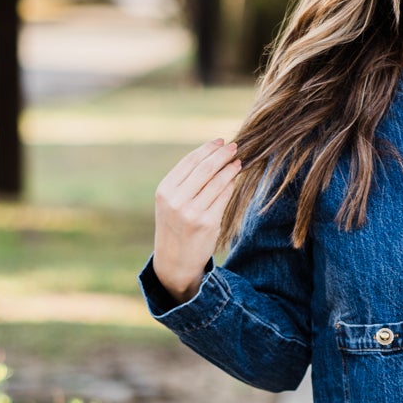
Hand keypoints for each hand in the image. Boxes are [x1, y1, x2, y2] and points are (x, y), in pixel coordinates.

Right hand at [151, 139, 241, 301]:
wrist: (175, 261)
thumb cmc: (175, 226)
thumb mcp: (170, 202)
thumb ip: (185, 181)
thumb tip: (211, 155)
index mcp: (164, 190)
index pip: (189, 161)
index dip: (207, 149)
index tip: (219, 141)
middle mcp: (176, 200)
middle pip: (205, 168)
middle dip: (222, 154)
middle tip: (235, 146)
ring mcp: (192, 212)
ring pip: (217, 182)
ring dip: (230, 168)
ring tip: (238, 161)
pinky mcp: (207, 223)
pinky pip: (223, 197)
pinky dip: (231, 185)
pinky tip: (235, 179)